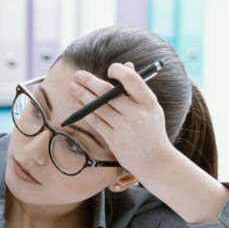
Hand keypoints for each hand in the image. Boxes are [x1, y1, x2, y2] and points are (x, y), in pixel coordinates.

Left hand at [67, 62, 172, 180]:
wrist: (156, 161)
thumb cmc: (151, 131)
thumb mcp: (150, 108)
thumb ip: (137, 88)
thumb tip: (126, 66)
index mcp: (149, 102)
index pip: (132, 80)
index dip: (119, 71)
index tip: (109, 69)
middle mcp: (137, 114)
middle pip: (108, 93)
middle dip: (90, 82)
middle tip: (77, 75)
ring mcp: (125, 128)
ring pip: (98, 107)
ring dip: (82, 96)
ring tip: (72, 88)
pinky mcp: (114, 140)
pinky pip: (96, 122)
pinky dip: (85, 112)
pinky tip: (77, 105)